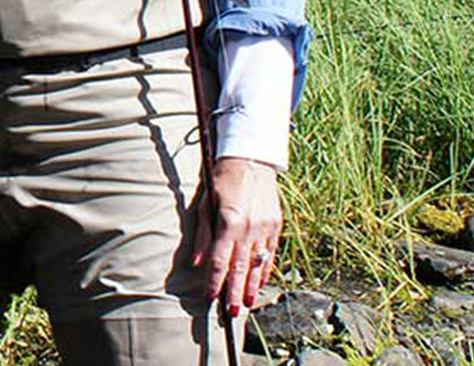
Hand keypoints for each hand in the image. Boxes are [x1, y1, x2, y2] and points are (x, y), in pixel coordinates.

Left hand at [193, 156, 282, 316]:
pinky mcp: (276, 226)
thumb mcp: (204, 204)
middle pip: (240, 267)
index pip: (219, 260)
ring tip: (247, 305)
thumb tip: (196, 263)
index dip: (214, 282)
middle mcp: (249, 228)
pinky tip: (260, 284)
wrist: (250, 160)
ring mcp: (265, 228)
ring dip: (252, 286)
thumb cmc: (220, 181)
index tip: (210, 298)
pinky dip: (265, 271)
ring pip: (258, 264)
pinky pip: (270, 254)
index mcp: (228, 222)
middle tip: (231, 313)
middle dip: (234, 292)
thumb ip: (202, 235)